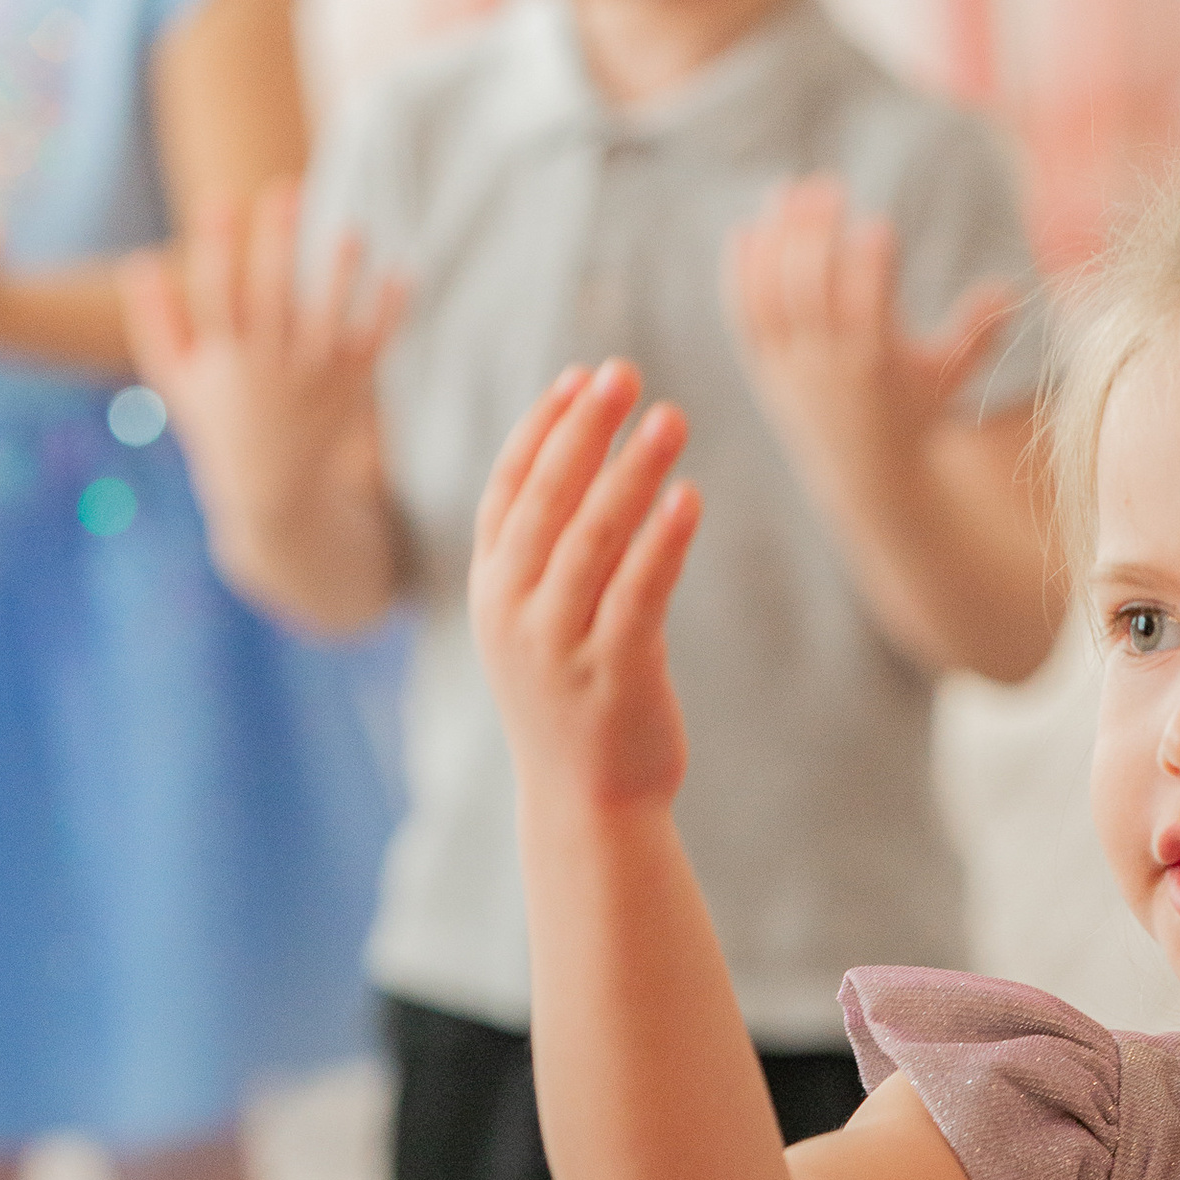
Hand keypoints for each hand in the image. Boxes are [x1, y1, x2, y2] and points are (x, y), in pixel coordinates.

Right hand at [121, 183, 403, 567]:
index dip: (216, 246)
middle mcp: (268, 367)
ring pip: (328, 318)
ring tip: (351, 229)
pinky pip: (373, 344)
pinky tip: (402, 271)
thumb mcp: (176, 381)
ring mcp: (313, 378)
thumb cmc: (218, 423)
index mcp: (222, 359)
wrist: (272, 492)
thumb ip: (157, 324)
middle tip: (286, 188)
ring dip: (340, 274)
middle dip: (277, 242)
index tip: (218, 198)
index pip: (215, 294)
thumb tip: (140, 264)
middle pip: (272, 295)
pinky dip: (388, 311)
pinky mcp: (349, 388)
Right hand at [469, 361, 700, 814]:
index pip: (509, 490)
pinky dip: (663, 542)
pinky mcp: (613, 676)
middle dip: (584, 431)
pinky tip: (688, 498)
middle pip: (547, 501)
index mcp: (491, 590)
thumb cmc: (573, 701)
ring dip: (631, 472)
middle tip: (623, 373)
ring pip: (594, 540)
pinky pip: (639, 595)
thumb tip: (582, 458)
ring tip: (669, 417)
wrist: (587, 806)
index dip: (543, 429)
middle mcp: (514, 612)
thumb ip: (547, 552)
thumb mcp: (539, 622)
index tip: (579, 378)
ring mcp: (559, 647)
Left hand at [726, 174, 1022, 527]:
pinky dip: (743, 273)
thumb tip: (1014, 291)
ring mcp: (791, 367)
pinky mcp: (766, 370)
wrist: (867, 476)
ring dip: (778, 240)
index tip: (877, 224)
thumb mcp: (950, 377)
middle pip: (812, 290)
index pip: (868, 306)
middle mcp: (828, 365)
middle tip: (826, 185)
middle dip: (818, 233)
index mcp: (876, 364)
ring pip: (775, 296)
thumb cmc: (916, 415)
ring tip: (785, 192)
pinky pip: (747, 317)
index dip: (872, 264)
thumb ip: (977, 332)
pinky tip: (747, 230)